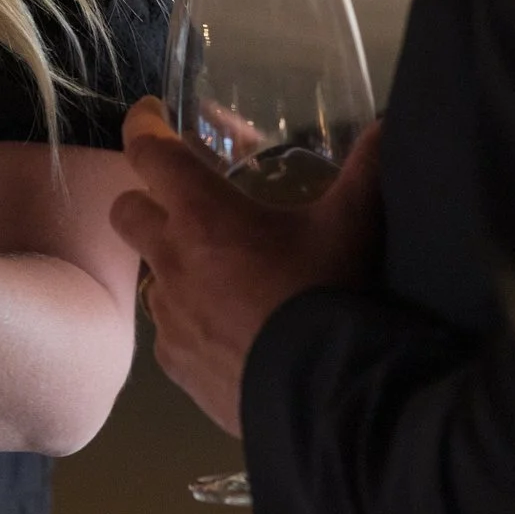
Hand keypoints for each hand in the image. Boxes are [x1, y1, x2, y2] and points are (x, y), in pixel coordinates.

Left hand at [109, 98, 382, 435]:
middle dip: (147, 199)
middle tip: (184, 202)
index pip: (149, 153)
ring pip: (150, 274)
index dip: (143, 126)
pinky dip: (189, 320)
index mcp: (203, 215)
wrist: (322, 397)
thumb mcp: (351, 227)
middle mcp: (172, 259)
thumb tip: (387, 124)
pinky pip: (169, 330)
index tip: (149, 116)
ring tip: (218, 272)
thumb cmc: (328, 296)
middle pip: (127, 211)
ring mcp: (169, 316)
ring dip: (173, 264)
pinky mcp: (175, 363)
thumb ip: (366, 170)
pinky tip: (227, 329)